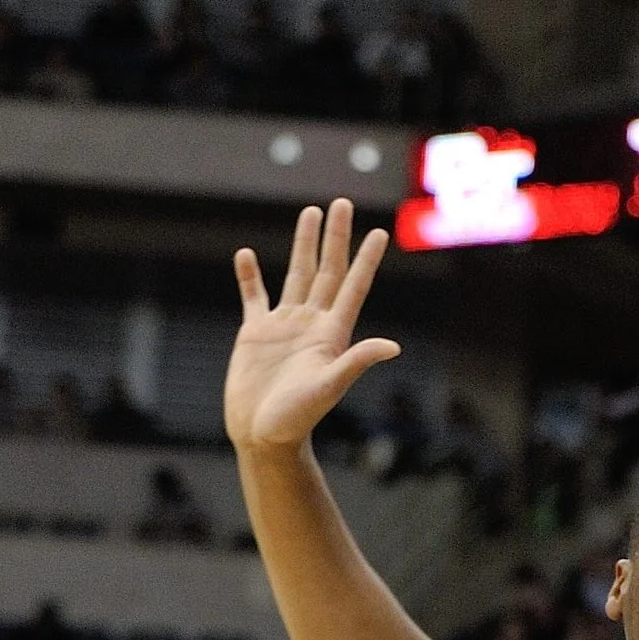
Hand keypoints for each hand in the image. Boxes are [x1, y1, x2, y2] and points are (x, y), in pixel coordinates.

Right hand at [226, 200, 399, 453]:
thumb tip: (392, 346)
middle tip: (343, 202)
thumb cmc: (298, 419)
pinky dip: (249, 276)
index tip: (380, 232)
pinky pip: (253, 296)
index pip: (353, 287)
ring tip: (310, 213)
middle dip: (335, 238)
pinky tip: (246, 255)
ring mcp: (283, 326)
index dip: (366, 260)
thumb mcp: (330, 387)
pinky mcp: (255, 333)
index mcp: (332, 334)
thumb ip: (357, 362)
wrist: (263, 436)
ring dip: (303, 244)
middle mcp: (310, 324)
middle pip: (327, 270)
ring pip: (296, 275)